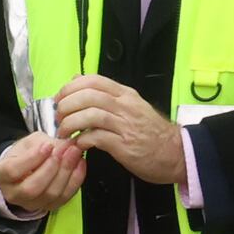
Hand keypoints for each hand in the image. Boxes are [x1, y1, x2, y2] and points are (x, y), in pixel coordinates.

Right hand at [0, 130, 89, 215]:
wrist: (29, 167)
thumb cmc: (26, 153)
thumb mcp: (29, 142)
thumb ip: (44, 143)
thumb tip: (65, 145)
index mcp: (1, 175)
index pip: (13, 171)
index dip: (31, 159)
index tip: (46, 146)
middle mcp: (13, 194)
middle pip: (32, 188)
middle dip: (51, 168)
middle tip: (65, 149)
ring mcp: (31, 204)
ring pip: (50, 194)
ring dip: (66, 172)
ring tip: (74, 153)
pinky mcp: (49, 207)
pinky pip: (64, 197)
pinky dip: (75, 180)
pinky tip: (79, 164)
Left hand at [51, 76, 182, 186]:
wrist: (175, 153)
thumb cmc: (150, 132)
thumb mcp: (130, 105)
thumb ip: (105, 94)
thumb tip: (78, 80)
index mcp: (125, 95)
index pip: (93, 80)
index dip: (70, 88)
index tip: (60, 98)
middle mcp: (125, 106)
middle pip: (88, 96)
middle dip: (66, 105)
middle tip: (58, 116)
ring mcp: (125, 125)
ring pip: (90, 115)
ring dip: (70, 123)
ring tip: (64, 132)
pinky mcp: (124, 146)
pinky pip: (96, 138)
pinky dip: (82, 141)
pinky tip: (78, 144)